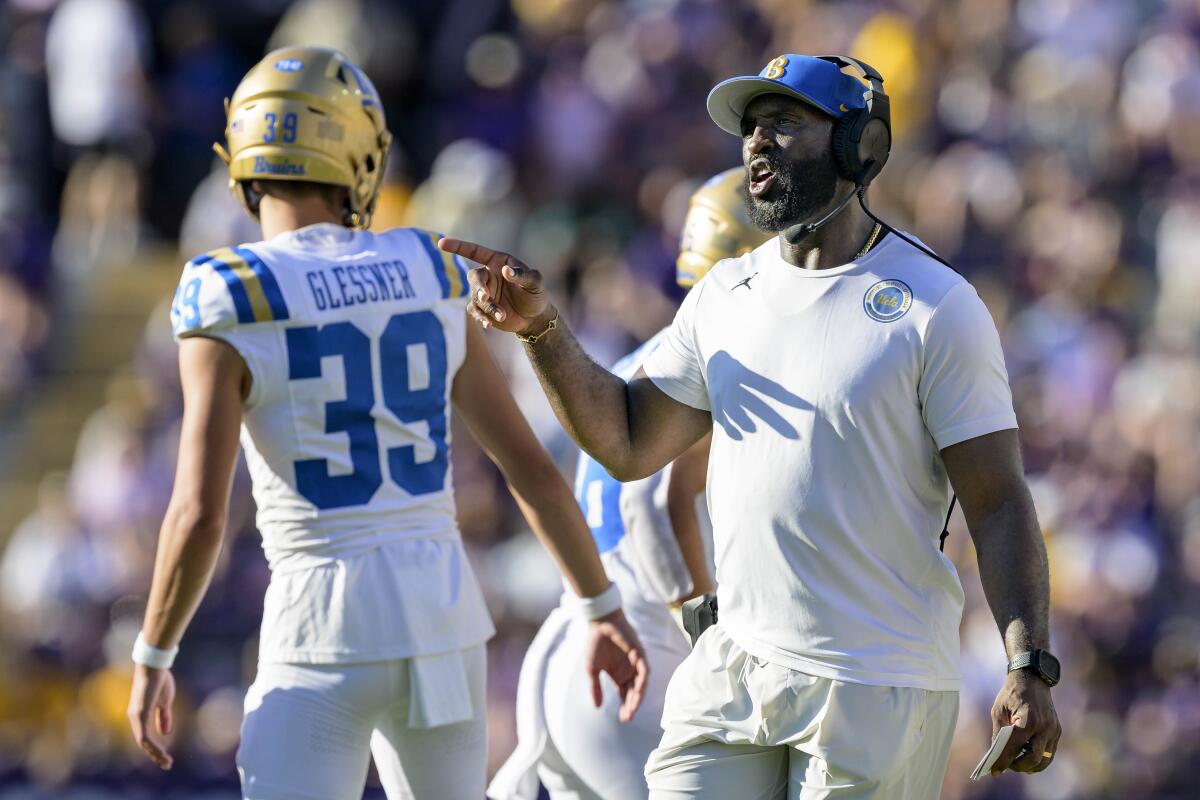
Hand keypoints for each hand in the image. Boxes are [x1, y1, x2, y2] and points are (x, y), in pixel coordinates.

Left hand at [127, 664, 175, 768]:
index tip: (167, 756)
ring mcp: (136, 716)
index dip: (155, 747)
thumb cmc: (160, 680)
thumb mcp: (165, 702)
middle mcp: (134, 717)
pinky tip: (161, 752)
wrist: (155, 666)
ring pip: (143, 742)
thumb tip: (165, 733)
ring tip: (166, 761)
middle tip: (167, 764)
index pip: (145, 736)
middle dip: (155, 755)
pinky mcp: (140, 714)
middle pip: (143, 743)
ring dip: (155, 753)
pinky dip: (153, 746)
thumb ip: (163, 717)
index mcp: (140, 714)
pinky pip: (144, 736)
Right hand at [438, 237, 552, 334]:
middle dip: (479, 288)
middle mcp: (488, 275)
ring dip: (487, 307)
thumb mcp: (535, 282)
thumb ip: (522, 275)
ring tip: (502, 316)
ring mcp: (484, 292)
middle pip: (474, 278)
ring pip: (476, 298)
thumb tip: (505, 270)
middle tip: (486, 297)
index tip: (441, 243)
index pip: (475, 251)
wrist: (535, 318)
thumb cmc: (536, 294)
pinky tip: (489, 324)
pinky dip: (480, 317)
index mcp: (497, 262)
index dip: (458, 246)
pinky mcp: (482, 309)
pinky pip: (474, 311)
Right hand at [585, 608, 649, 722]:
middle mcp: (629, 672)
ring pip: (641, 684)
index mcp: (619, 676)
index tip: (622, 720)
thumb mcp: (592, 669)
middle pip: (634, 694)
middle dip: (631, 706)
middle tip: (627, 718)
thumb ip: (595, 688)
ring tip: (633, 708)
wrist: (600, 624)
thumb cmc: (595, 644)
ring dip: (638, 696)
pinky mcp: (639, 654)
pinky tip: (638, 690)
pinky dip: (642, 680)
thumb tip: (597, 707)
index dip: (625, 708)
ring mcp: (635, 664)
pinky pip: (644, 670)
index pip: (625, 696)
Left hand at [990, 669, 1060, 774]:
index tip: (994, 771)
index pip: (1014, 747)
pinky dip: (1037, 759)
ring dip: (1029, 766)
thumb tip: (996, 755)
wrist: (1032, 679)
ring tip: (1015, 764)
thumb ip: (998, 733)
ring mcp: (1054, 730)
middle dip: (1017, 766)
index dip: (1003, 761)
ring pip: (1044, 760)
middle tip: (1005, 767)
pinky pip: (1049, 753)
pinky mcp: (1057, 732)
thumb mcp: (998, 710)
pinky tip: (1025, 758)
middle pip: (1033, 758)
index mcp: (1028, 719)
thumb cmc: (1011, 694)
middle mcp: (1044, 726)